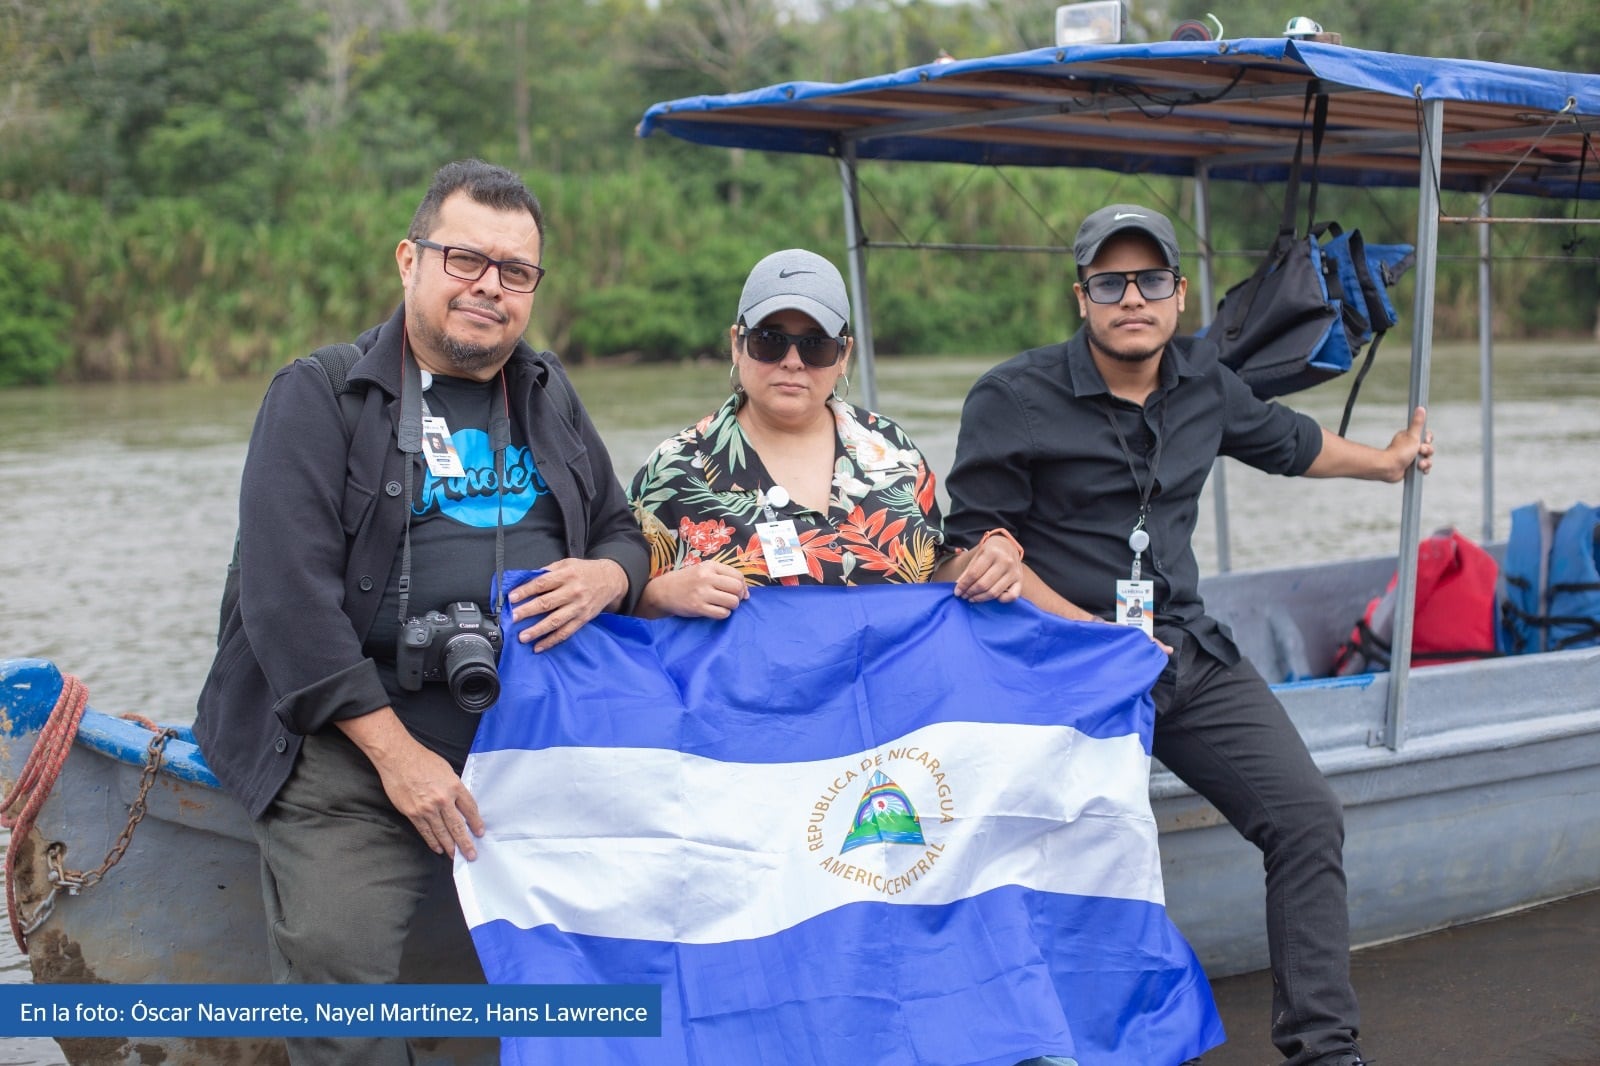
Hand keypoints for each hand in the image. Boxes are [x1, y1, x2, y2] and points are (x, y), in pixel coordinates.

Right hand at [339, 710, 483, 858]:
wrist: (398, 758)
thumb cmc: (423, 760)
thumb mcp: (447, 770)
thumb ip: (454, 787)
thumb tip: (460, 803)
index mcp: (454, 787)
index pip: (470, 809)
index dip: (476, 823)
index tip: (480, 833)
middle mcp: (442, 800)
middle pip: (457, 826)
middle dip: (466, 843)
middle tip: (472, 855)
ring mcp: (427, 808)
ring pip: (442, 832)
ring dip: (450, 846)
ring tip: (456, 856)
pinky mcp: (412, 813)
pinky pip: (425, 831)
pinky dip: (432, 841)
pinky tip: (439, 848)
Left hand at [509, 557, 628, 651]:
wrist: (611, 579)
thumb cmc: (585, 571)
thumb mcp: (567, 563)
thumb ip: (548, 571)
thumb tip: (525, 581)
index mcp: (566, 575)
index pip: (542, 584)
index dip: (525, 591)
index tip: (511, 597)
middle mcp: (573, 591)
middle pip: (546, 603)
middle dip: (527, 611)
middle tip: (513, 618)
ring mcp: (578, 607)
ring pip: (555, 621)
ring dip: (537, 630)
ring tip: (523, 637)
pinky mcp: (583, 619)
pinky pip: (566, 632)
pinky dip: (552, 640)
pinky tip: (539, 646)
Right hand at [637, 563, 748, 618]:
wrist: (663, 591)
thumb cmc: (687, 581)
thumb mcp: (703, 570)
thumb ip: (724, 577)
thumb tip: (747, 594)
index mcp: (710, 566)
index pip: (738, 576)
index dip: (743, 586)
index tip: (740, 592)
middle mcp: (707, 577)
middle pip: (737, 588)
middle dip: (739, 596)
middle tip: (732, 599)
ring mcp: (702, 593)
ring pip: (732, 602)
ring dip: (732, 606)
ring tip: (724, 605)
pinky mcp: (698, 607)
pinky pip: (722, 613)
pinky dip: (723, 614)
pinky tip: (716, 611)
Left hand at [952, 536, 1024, 602]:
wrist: (1008, 545)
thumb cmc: (990, 551)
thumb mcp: (978, 556)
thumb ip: (968, 571)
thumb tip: (958, 587)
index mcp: (992, 552)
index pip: (974, 573)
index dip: (963, 585)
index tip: (957, 592)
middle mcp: (1005, 562)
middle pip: (983, 584)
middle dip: (970, 592)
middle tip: (964, 596)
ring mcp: (1014, 572)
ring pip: (994, 592)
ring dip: (980, 598)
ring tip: (972, 598)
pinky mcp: (1020, 580)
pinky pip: (1012, 596)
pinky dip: (1002, 600)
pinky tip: (993, 598)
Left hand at [1385, 405, 1434, 480]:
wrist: (1389, 468)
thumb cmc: (1399, 451)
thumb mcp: (1412, 435)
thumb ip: (1418, 423)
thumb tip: (1420, 407)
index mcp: (1410, 437)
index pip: (1426, 436)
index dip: (1428, 439)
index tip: (1425, 440)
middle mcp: (1410, 447)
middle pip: (1429, 448)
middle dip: (1427, 451)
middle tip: (1419, 452)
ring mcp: (1411, 457)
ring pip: (1427, 459)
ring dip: (1426, 462)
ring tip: (1419, 464)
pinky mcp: (1411, 468)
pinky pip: (1424, 468)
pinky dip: (1424, 469)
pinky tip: (1420, 469)